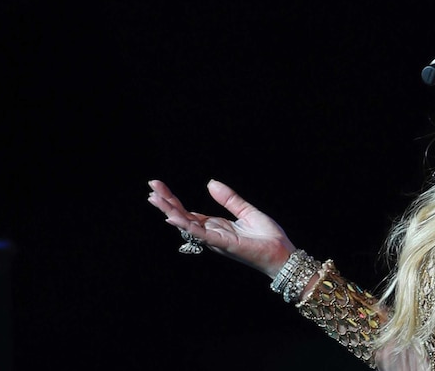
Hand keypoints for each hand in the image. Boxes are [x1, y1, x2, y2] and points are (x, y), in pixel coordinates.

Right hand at [147, 179, 294, 277]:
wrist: (283, 253)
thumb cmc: (267, 237)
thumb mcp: (247, 211)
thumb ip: (229, 198)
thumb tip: (210, 182)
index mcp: (216, 226)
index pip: (189, 212)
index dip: (173, 200)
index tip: (158, 186)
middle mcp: (212, 234)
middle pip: (183, 217)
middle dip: (166, 203)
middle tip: (151, 188)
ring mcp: (216, 240)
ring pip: (188, 225)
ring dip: (171, 211)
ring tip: (155, 199)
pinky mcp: (224, 244)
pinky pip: (202, 235)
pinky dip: (187, 226)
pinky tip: (173, 217)